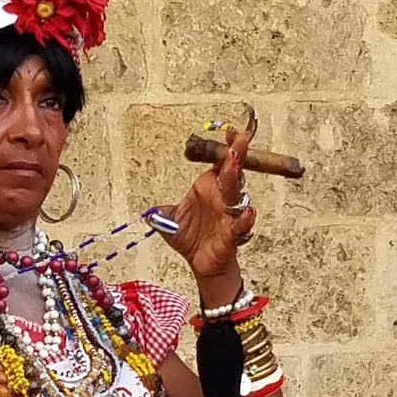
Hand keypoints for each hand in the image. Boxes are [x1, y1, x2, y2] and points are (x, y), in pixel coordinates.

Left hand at [157, 124, 256, 283]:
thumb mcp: (169, 221)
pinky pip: (241, 224)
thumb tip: (149, 210)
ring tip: (236, 164)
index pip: (220, 163)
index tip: (229, 133)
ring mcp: (229, 214)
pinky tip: (247, 212)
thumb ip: (160, 211)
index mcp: (208, 188)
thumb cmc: (190, 239)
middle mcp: (221, 197)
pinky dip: (245, 219)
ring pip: (236, 193)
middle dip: (236, 155)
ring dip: (236, 179)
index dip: (225, 149)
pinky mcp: (233, 233)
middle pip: (231, 172)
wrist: (199, 263)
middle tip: (239, 139)